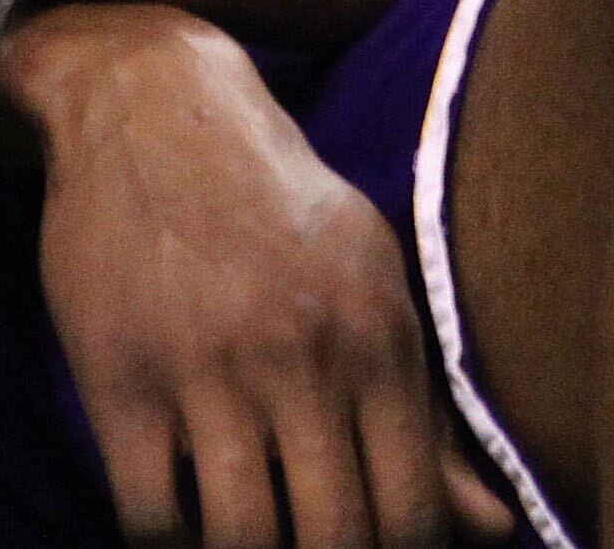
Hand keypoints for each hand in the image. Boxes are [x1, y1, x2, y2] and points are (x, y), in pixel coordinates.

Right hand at [0, 3, 515, 548]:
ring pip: (241, 542)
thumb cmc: (278, 209)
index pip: (412, 515)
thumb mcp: (372, 284)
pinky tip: (180, 522)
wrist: (152, 108)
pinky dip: (166, 544)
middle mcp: (299, 356)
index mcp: (378, 337)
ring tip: (249, 539)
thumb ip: (431, 415)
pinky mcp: (118, 377)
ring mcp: (204, 369)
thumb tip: (495, 530)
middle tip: (307, 545)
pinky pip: (150, 516)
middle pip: (333, 542)